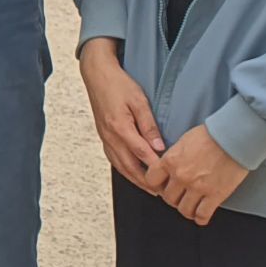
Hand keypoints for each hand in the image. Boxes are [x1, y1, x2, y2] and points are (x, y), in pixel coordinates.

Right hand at [80, 38, 164, 184]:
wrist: (96, 75)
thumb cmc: (118, 84)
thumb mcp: (139, 100)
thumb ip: (149, 125)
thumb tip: (159, 146)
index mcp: (120, 127)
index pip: (141, 154)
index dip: (156, 168)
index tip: (169, 178)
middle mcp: (110, 136)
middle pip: (129, 166)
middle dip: (146, 182)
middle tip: (161, 192)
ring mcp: (105, 138)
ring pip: (120, 166)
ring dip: (135, 179)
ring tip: (150, 188)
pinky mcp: (103, 136)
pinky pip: (114, 159)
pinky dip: (125, 170)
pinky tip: (133, 174)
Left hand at [143, 126, 249, 225]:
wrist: (234, 136)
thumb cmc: (211, 134)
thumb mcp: (183, 141)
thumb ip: (174, 157)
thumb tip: (170, 167)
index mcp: (170, 161)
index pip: (151, 180)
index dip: (156, 185)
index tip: (162, 186)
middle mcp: (181, 176)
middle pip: (168, 198)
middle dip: (172, 198)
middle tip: (179, 196)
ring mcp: (197, 187)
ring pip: (183, 209)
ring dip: (186, 209)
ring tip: (190, 206)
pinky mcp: (215, 195)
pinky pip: (202, 214)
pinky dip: (200, 218)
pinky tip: (201, 216)